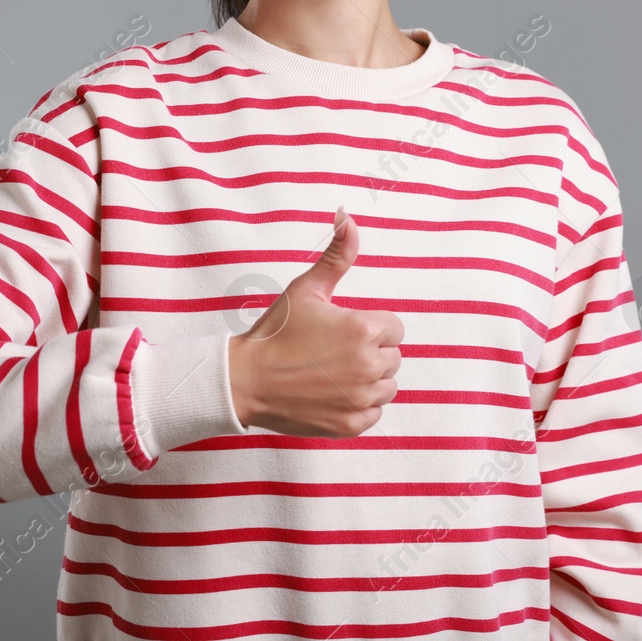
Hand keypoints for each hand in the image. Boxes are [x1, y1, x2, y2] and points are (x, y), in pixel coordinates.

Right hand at [228, 207, 402, 437]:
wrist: (246, 380)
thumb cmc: (275, 332)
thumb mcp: (307, 288)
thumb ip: (337, 254)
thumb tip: (348, 217)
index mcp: (364, 330)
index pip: (395, 328)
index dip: (371, 327)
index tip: (344, 330)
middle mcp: (368, 365)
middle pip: (393, 357)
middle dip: (371, 352)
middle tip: (334, 352)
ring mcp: (360, 398)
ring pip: (387, 386)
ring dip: (369, 380)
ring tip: (335, 373)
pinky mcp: (350, 424)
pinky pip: (374, 414)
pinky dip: (359, 406)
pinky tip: (333, 394)